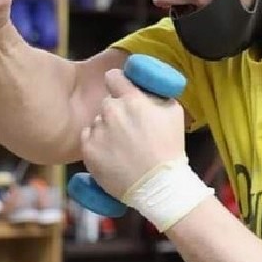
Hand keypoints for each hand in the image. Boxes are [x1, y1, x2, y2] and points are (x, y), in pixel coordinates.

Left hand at [81, 68, 186, 198]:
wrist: (159, 184)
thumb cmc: (170, 148)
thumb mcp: (173, 112)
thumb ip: (155, 95)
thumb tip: (144, 89)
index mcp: (132, 100)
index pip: (113, 77)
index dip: (117, 83)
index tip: (120, 90)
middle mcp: (111, 111)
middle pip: (107, 103)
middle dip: (116, 112)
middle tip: (128, 129)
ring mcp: (98, 131)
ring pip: (97, 123)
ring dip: (106, 130)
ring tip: (122, 148)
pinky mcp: (88, 150)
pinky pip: (88, 139)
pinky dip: (97, 145)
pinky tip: (112, 156)